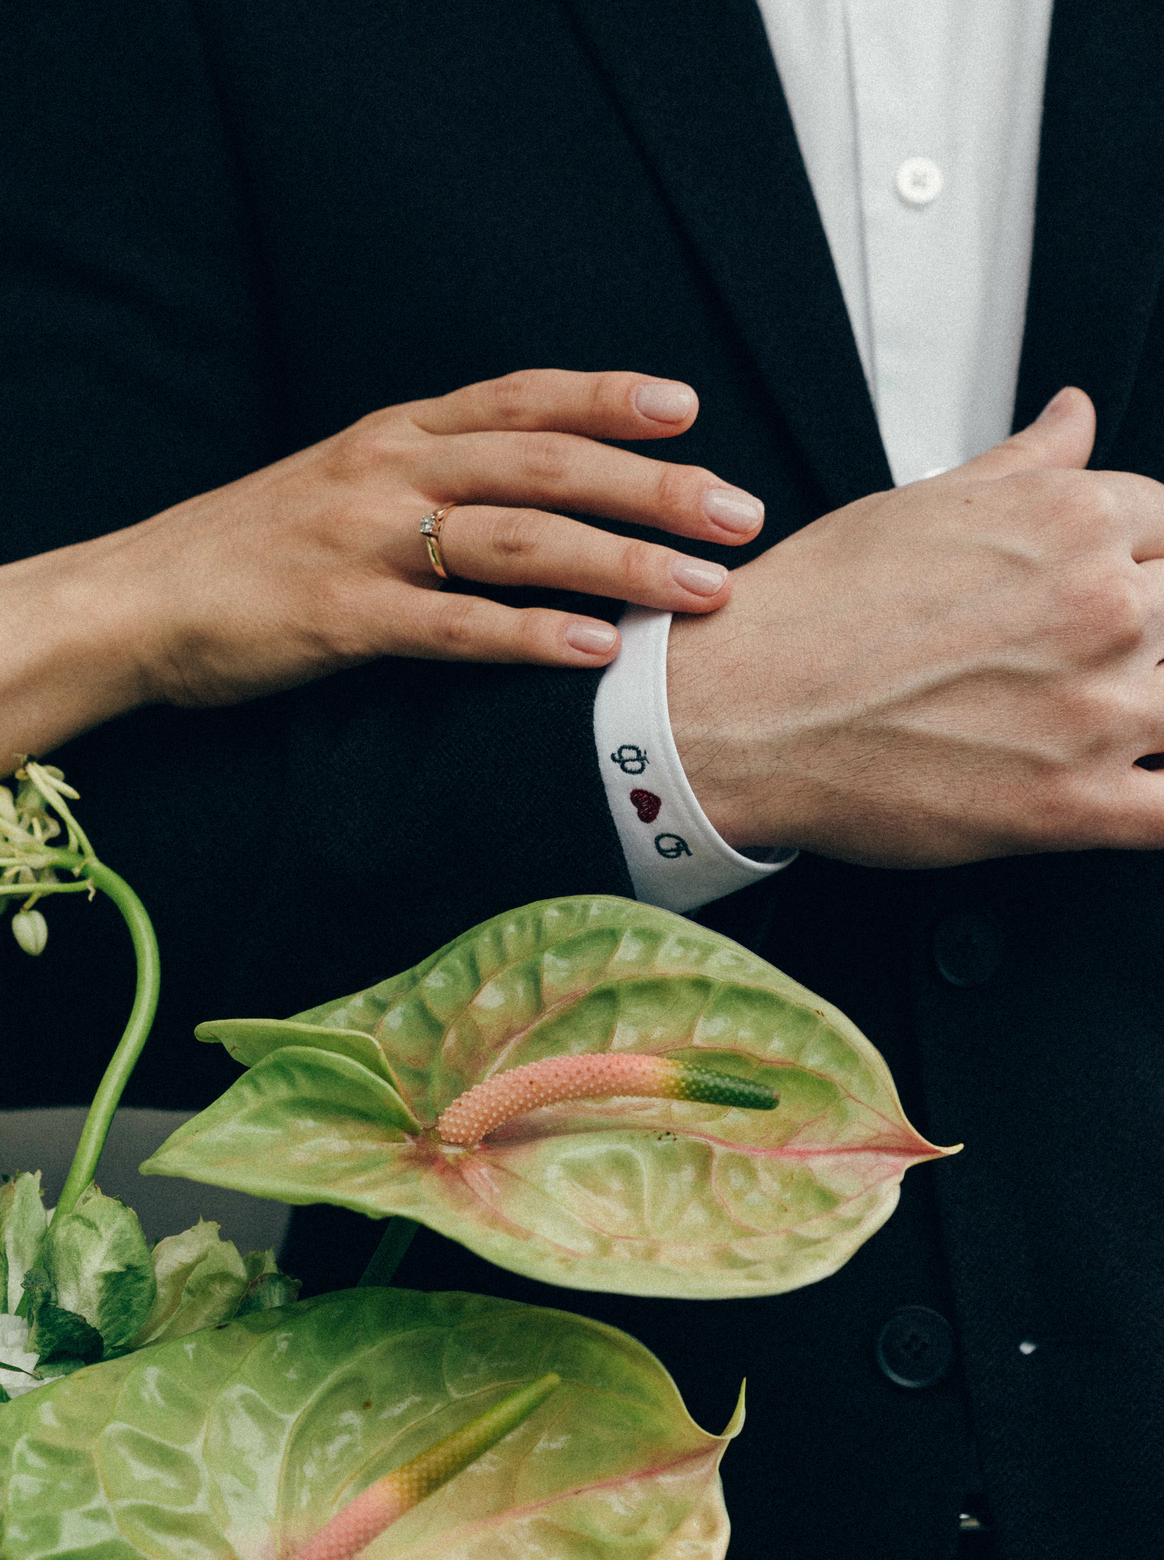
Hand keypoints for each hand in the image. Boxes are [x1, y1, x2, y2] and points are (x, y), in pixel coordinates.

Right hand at [0, 369, 762, 769]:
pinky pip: (452, 627)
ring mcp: (366, 542)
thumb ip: (433, 479)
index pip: (519, 398)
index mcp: (396, 433)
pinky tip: (594, 650)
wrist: (139, 597)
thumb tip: (538, 498)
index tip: (688, 409)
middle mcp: (389, 470)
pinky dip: (528, 637)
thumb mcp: (344, 483)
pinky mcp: (341, 618)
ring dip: (618, 562)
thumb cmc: (254, 547)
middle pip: (544, 463)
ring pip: (516, 541)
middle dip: (651, 487)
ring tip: (702, 588)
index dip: (607, 397)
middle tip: (738, 512)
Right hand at [669, 387, 1163, 866]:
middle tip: (1074, 657)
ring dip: (1152, 706)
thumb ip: (1026, 464)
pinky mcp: (1072, 806)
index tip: (1116, 589)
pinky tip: (1141, 790)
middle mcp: (1101, 604)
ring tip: (1095, 716)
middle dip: (1148, 633)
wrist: (737, 715)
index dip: (1145, 562)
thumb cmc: (812, 611)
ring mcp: (1095, 710)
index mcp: (1072, 519)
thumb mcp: (919, 504)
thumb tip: (1076, 415)